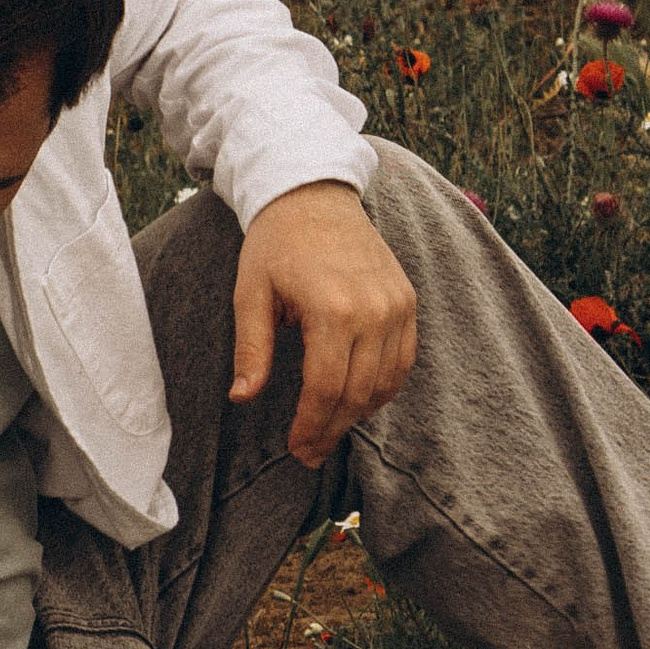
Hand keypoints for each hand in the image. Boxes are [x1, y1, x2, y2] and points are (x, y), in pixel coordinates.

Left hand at [229, 180, 417, 468]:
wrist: (314, 195)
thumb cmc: (275, 244)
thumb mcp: (250, 293)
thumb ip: (251, 349)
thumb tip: (242, 398)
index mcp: (331, 308)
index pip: (326, 388)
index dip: (311, 425)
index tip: (296, 448)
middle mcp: (373, 309)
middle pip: (357, 392)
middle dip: (332, 429)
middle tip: (309, 453)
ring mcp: (397, 305)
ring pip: (385, 383)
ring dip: (358, 414)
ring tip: (329, 431)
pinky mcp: (408, 301)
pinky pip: (404, 361)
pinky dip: (383, 388)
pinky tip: (357, 402)